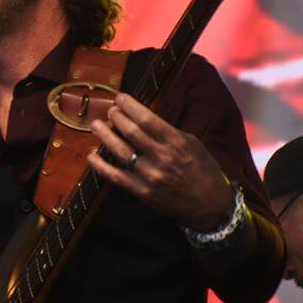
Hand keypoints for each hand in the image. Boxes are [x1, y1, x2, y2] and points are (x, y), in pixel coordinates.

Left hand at [86, 93, 233, 229]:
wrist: (211, 205)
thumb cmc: (203, 170)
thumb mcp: (193, 144)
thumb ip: (168, 132)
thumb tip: (143, 118)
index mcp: (177, 143)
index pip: (147, 120)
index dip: (129, 106)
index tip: (119, 97)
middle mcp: (163, 158)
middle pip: (131, 132)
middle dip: (116, 117)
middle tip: (110, 110)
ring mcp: (150, 176)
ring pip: (120, 151)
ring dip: (105, 135)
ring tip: (96, 124)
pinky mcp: (142, 191)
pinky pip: (115, 176)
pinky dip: (100, 165)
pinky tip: (91, 155)